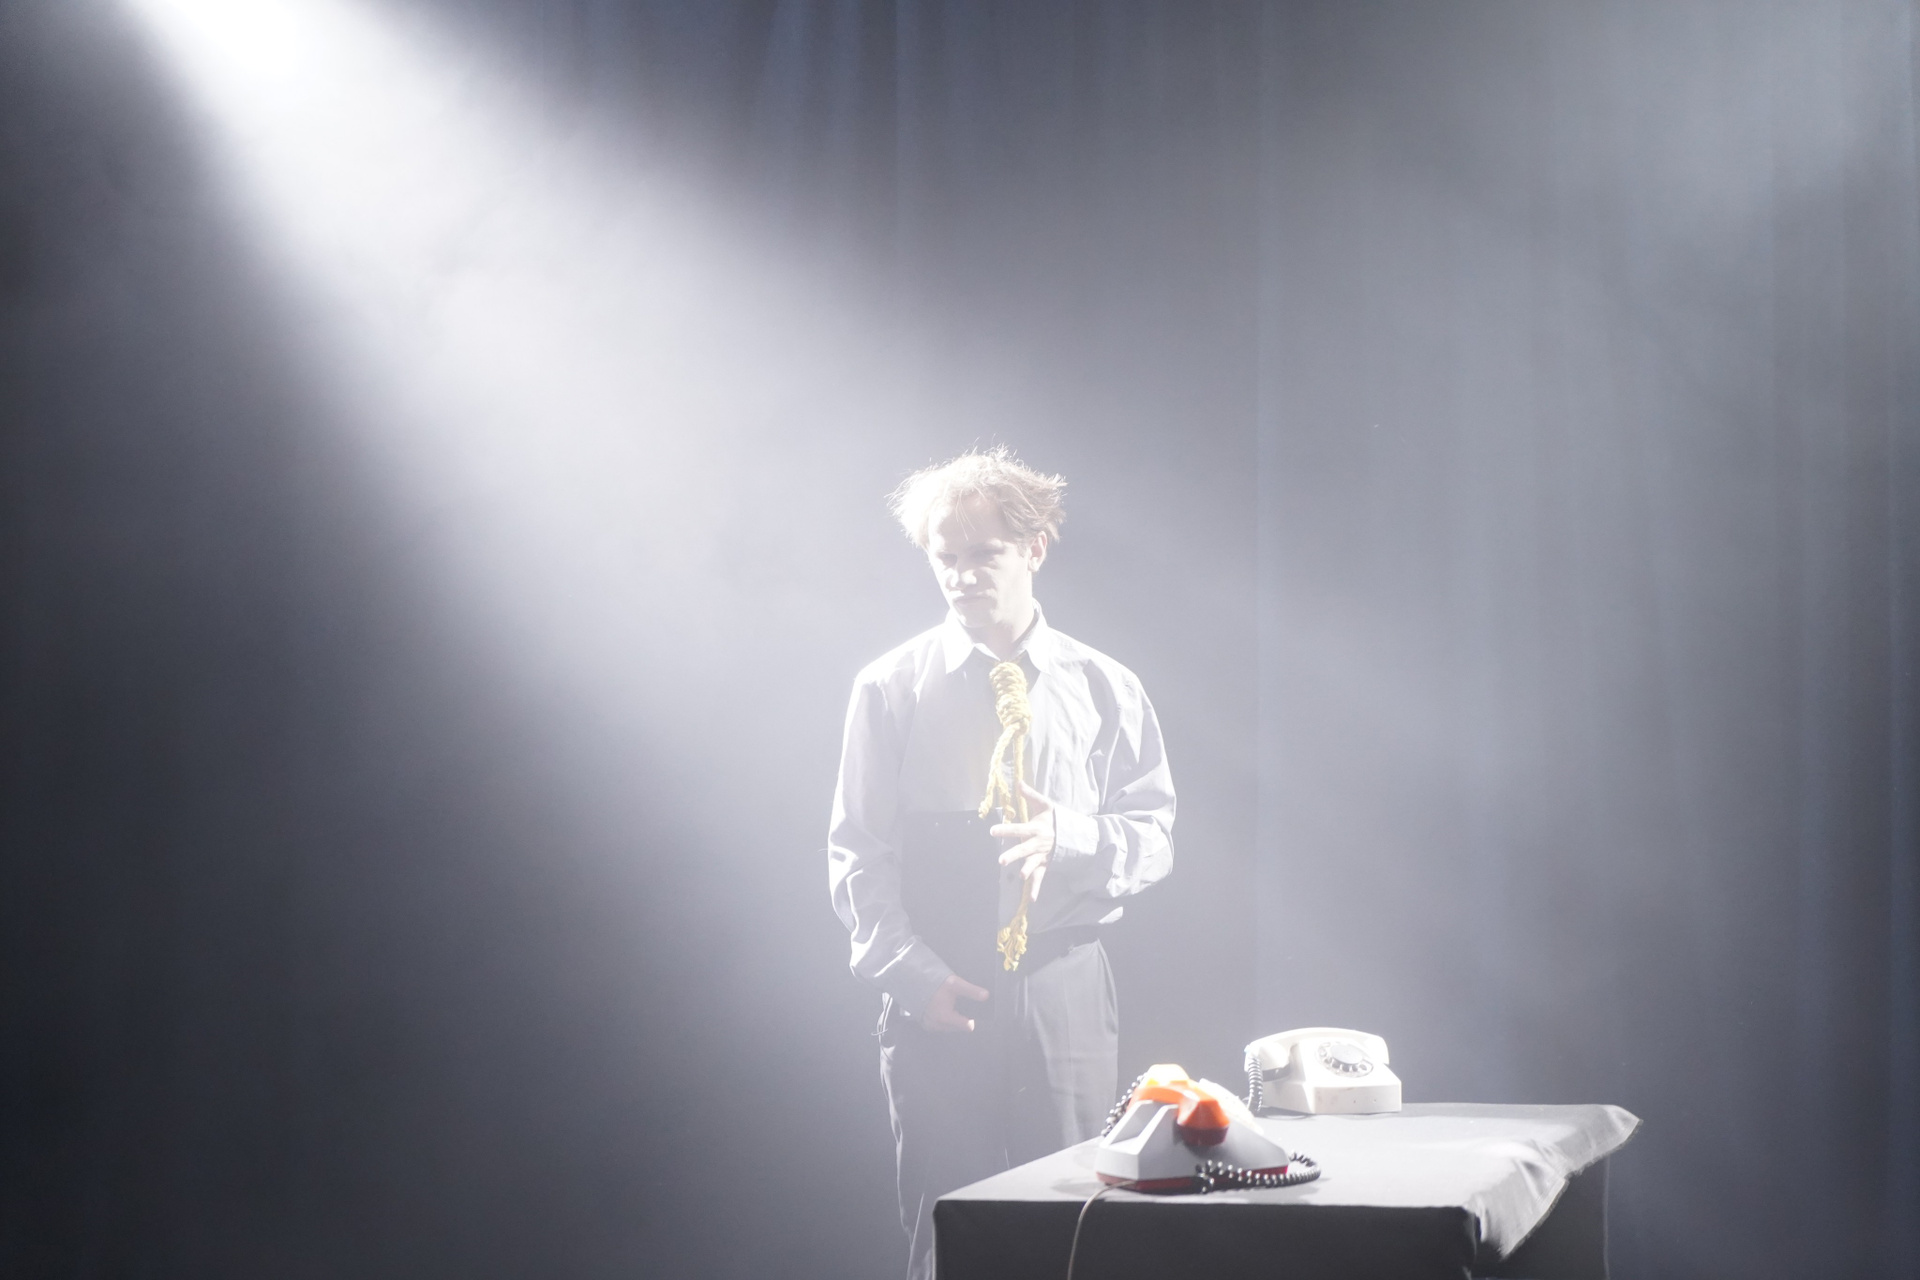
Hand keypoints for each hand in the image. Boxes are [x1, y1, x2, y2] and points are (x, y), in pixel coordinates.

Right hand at [922, 972, 989, 1032]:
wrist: (916, 982)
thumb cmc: (936, 983)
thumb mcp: (956, 984)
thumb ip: (972, 991)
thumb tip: (986, 996)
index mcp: (945, 1017)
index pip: (968, 1026)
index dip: (971, 1017)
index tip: (967, 1007)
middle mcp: (937, 1025)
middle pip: (959, 1027)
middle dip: (960, 1016)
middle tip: (955, 1003)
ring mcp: (931, 1027)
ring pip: (950, 1027)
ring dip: (951, 1018)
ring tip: (947, 1004)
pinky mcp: (926, 1026)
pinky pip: (940, 1026)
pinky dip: (942, 1019)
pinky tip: (940, 1008)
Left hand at [991, 780, 1055, 901]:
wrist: (1074, 835)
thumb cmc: (1055, 819)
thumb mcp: (1045, 805)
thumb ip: (1030, 795)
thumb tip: (1018, 782)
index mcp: (1036, 829)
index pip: (1019, 829)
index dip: (1006, 830)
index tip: (992, 831)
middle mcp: (1038, 844)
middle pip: (1024, 849)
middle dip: (1014, 855)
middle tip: (1001, 860)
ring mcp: (1042, 856)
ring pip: (1033, 864)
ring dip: (1028, 870)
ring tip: (1021, 877)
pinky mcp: (1044, 865)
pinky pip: (1040, 878)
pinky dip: (1036, 889)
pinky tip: (1030, 900)